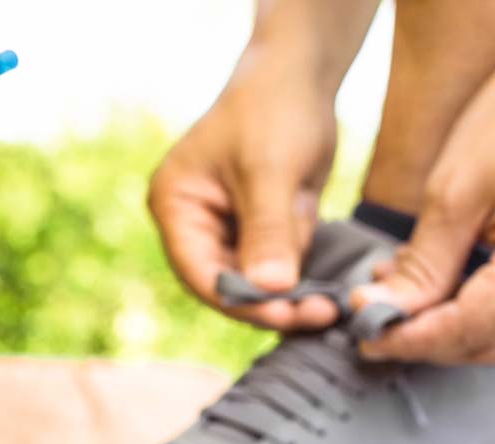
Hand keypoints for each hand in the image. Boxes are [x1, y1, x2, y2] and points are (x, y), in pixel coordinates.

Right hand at [147, 44, 340, 330]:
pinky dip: (299, 260)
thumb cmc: (274, 108)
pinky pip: (277, 263)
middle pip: (227, 284)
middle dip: (272, 299)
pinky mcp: (255, 229)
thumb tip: (271, 291)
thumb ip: (268, 231)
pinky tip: (314, 240)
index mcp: (175, 205)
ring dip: (291, 276)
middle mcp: (192, 223)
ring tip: (313, 239)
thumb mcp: (270, 170)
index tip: (285, 316)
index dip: (240, 301)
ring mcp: (223, 228)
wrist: (300, 75)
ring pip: (257, 279)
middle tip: (319, 314)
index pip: (200, 272)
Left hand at [350, 12, 494, 363]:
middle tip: (371, 319)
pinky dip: (478, 309)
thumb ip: (421, 266)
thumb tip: (381, 315)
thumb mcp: (454, 190)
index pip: (471, 329)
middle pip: (492, 345)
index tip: (362, 334)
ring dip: (449, 328)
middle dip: (426, 340)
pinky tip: (437, 284)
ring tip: (398, 295)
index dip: (411, 339)